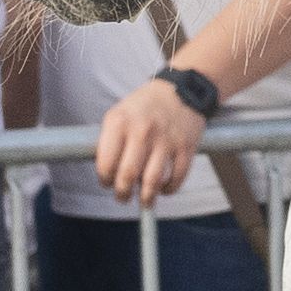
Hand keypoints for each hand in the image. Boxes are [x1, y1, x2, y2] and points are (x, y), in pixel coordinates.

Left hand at [92, 75, 211, 205]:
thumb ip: (110, 141)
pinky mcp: (186, 146)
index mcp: (120, 122)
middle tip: (123, 197)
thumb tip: (108, 176)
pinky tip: (164, 189)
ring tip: (144, 201)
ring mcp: (166, 139)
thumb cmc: (145, 106)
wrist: (182, 89)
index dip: (105, 179)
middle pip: (127, 176)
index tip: (107, 183)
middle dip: (122, 194)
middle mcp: (142, 131)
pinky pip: (177, 177)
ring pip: (152, 181)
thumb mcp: (119, 113)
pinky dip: (169, 189)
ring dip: (146, 198)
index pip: (106, 163)